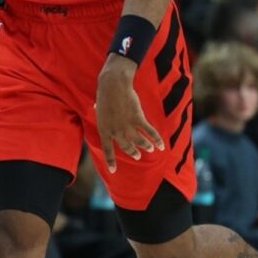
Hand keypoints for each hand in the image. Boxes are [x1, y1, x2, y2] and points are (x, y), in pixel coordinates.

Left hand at [94, 55, 162, 172]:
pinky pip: (149, 132)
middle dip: (133, 152)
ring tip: (150, 149)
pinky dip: (156, 139)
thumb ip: (101, 114)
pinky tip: (160, 145)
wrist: (114, 86)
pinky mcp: (138, 119)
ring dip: (145, 146)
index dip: (110, 161)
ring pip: (139, 141)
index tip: (113, 171)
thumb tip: (97, 109)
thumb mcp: (99, 108)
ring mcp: (127, 126)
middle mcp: (116, 131)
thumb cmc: (105, 94)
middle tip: (137, 156)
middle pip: (126, 147)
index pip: (107, 150)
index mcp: (104, 130)